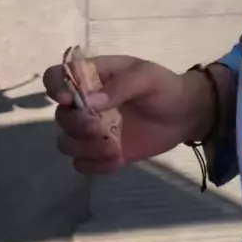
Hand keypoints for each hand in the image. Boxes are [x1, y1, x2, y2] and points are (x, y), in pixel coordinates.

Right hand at [43, 56, 214, 173]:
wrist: (185, 115)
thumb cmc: (165, 88)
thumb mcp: (147, 78)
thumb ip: (120, 86)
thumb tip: (89, 102)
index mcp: (94, 77)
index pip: (57, 76)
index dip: (55, 87)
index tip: (69, 100)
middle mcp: (86, 103)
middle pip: (60, 116)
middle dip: (74, 125)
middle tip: (97, 128)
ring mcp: (93, 129)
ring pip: (66, 143)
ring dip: (83, 148)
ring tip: (112, 149)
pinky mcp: (102, 152)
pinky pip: (83, 164)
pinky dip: (95, 165)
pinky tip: (118, 160)